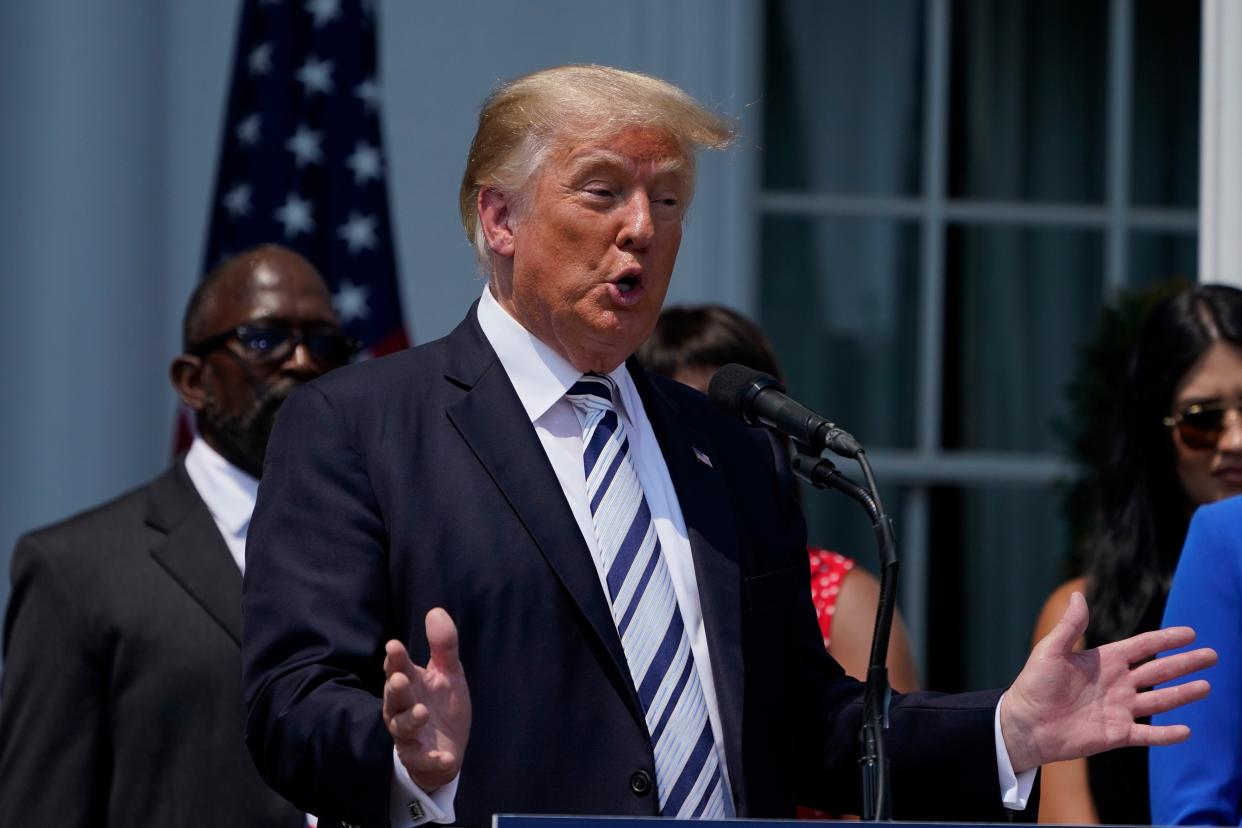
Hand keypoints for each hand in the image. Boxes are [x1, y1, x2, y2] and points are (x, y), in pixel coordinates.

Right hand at [383, 608, 471, 790]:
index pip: (397, 668)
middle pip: (394, 697)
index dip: (395, 659)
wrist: (448, 747)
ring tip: (422, 713)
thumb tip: (436, 611)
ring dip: (410, 720)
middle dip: (395, 689)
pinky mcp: (420, 758)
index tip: (394, 646)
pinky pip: (422, 759)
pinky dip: (432, 758)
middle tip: (400, 678)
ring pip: (402, 727)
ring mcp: (409, 734)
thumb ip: (443, 645)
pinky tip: (446, 756)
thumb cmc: (442, 704)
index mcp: (409, 683)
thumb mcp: (448, 672)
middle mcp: (402, 708)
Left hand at [1001, 591, 1215, 772]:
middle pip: (1158, 671)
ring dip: (1183, 694)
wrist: (1025, 723)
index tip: (1190, 633)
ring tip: (1206, 687)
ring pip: (1159, 700)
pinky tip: (1186, 731)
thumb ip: (1071, 626)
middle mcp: (1117, 683)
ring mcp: (1119, 709)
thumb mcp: (1051, 650)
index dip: (1165, 640)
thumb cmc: (1034, 684)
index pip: (1142, 647)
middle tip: (1211, 655)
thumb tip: (1078, 595)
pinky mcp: (1116, 734)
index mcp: (1104, 661)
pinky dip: (1166, 734)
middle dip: (1185, 664)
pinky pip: (1148, 734)